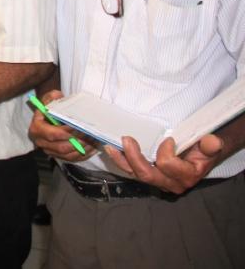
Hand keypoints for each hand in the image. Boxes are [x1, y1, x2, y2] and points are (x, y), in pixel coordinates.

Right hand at [27, 89, 95, 161]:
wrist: (49, 115)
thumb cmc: (50, 107)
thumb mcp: (49, 99)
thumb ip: (53, 97)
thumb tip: (59, 97)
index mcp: (37, 128)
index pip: (53, 134)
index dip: (67, 132)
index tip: (79, 126)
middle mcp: (41, 142)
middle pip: (61, 147)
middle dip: (78, 142)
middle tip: (90, 135)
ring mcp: (50, 150)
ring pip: (68, 155)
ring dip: (82, 149)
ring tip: (93, 141)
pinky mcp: (58, 155)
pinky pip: (72, 159)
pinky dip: (84, 155)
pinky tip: (93, 147)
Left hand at [105, 134, 223, 193]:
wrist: (202, 156)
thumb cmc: (204, 149)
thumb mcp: (210, 146)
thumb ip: (211, 145)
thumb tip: (211, 141)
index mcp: (187, 176)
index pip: (167, 165)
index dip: (165, 151)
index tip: (169, 139)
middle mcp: (171, 184)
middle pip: (147, 174)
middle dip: (134, 157)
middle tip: (126, 139)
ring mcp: (158, 182)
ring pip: (135, 174)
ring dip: (122, 160)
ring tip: (110, 146)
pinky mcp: (149, 176)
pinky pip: (132, 171)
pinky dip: (121, 161)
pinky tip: (112, 150)